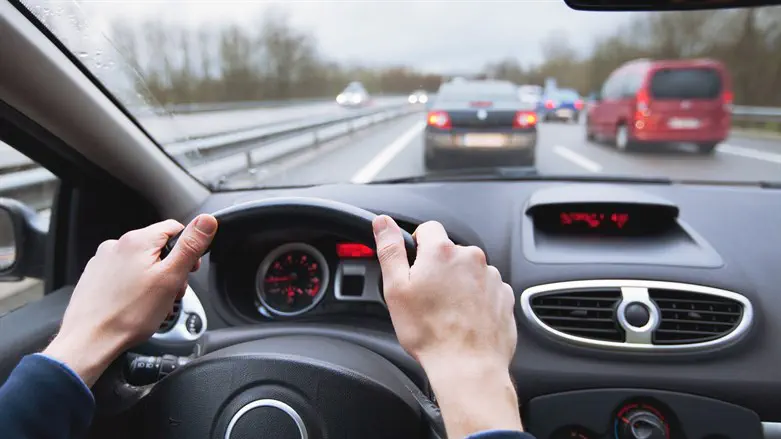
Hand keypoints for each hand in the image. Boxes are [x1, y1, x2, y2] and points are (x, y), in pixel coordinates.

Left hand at [43, 214, 217, 386]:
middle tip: (171, 293)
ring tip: (153, 304)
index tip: (189, 270)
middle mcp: (117, 245)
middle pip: (158, 248)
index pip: (175, 228)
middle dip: (170, 269)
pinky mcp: (95, 277)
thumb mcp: (171, 277)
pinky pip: (124, 275)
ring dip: (154, 280)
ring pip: (141, 263)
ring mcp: (103, 261)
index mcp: (138, 240)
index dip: (188, 250)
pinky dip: (135, 287)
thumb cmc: (128, 314)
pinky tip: (135, 305)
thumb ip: (190, 246)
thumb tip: (207, 221)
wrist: (89, 340)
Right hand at [373, 215, 521, 437]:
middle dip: (438, 269)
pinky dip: (476, 300)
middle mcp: (471, 258)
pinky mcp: (504, 296)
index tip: (414, 269)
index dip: (417, 247)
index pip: (428, 229)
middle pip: (449, 252)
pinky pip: (486, 289)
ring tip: (447, 313)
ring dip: (458, 285)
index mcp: (442, 251)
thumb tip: (383, 223)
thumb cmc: (430, 333)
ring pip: (468, 272)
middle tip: (427, 298)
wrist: (468, 366)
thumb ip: (390, 250)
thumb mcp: (396, 289)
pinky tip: (464, 320)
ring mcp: (491, 277)